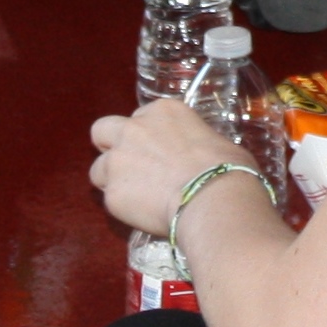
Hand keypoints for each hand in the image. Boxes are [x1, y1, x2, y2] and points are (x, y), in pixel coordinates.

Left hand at [88, 98, 247, 235]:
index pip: (141, 117)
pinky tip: (144, 215)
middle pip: (102, 130)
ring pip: (98, 169)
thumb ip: (194, 143)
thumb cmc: (227, 169)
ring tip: (137, 198)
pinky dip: (124, 208)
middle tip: (129, 167)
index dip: (146, 136)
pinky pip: (111, 200)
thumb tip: (199, 160)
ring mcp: (118, 160)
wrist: (214, 199)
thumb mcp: (215, 141)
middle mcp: (133, 129)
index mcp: (162, 111)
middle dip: (110, 146)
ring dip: (113, 181)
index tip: (157, 152)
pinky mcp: (113, 192)